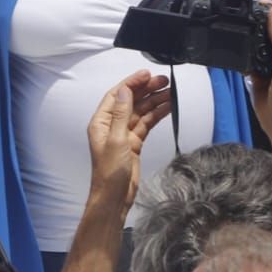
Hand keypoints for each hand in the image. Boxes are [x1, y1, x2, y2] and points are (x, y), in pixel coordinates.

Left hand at [85, 70, 171, 211]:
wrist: (114, 197)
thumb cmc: (109, 173)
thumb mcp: (116, 140)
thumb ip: (121, 114)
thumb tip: (124, 90)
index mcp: (101, 122)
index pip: (117, 95)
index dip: (132, 83)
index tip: (147, 74)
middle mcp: (111, 125)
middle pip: (131, 101)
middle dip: (147, 90)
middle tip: (164, 81)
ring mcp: (123, 134)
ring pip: (141, 112)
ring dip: (154, 101)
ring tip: (170, 92)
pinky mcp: (134, 143)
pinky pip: (147, 124)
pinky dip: (157, 115)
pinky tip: (167, 107)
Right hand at [248, 3, 271, 162]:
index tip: (259, 1)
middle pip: (268, 29)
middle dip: (258, 17)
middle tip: (242, 9)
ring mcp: (267, 62)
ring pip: (256, 41)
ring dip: (248, 32)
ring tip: (235, 21)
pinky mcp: (255, 72)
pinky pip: (246, 57)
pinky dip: (240, 50)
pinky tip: (232, 44)